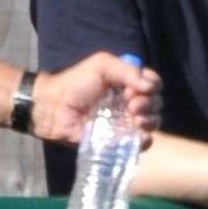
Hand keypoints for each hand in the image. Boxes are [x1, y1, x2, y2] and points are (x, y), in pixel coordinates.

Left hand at [33, 54, 161, 143]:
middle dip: (150, 104)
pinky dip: (144, 140)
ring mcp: (124, 122)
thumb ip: (128, 70)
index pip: (154, 84)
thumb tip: (150, 86)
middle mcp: (130, 103)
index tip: (136, 89)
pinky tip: (138, 135)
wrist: (52, 108)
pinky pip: (140, 143)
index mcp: (128, 84)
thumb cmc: (74, 83)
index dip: (152, 86)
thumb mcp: (102, 65)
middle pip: (156, 104)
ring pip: (152, 123)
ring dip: (150, 120)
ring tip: (135, 118)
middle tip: (132, 105)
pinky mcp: (117, 140)